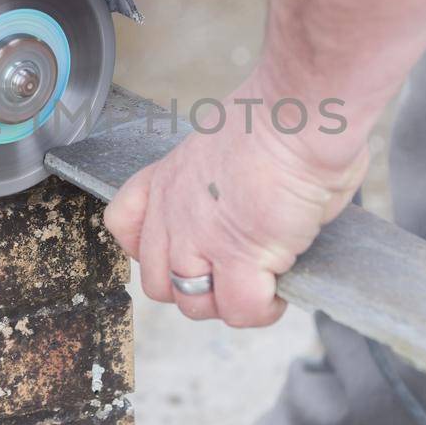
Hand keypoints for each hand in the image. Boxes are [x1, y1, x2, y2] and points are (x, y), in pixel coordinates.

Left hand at [103, 73, 369, 326]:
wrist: (302, 114)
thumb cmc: (283, 116)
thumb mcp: (230, 144)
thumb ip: (222, 185)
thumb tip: (251, 209)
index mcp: (169, 178)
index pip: (123, 225)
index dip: (151, 249)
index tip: (187, 249)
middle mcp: (173, 212)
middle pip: (157, 282)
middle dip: (197, 288)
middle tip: (235, 273)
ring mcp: (199, 238)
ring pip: (193, 304)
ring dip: (229, 303)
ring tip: (262, 283)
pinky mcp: (238, 258)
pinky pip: (240, 310)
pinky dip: (263, 309)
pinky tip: (280, 289)